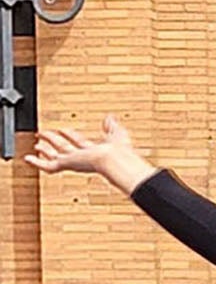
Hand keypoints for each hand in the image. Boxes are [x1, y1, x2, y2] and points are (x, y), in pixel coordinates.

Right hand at [26, 115, 155, 194]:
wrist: (115, 159)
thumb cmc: (119, 151)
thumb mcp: (116, 133)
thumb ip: (112, 126)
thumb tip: (110, 118)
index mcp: (94, 151)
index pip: (78, 142)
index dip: (70, 135)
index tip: (63, 130)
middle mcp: (83, 158)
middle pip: (64, 149)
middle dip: (54, 141)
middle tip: (43, 136)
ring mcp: (74, 162)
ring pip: (55, 156)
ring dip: (45, 150)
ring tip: (36, 145)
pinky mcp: (67, 165)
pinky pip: (49, 166)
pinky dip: (38, 163)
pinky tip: (29, 158)